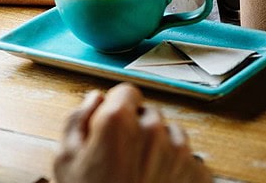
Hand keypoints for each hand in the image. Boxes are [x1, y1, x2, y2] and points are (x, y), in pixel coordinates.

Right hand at [54, 83, 210, 182]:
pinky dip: (175, 168)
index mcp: (119, 121)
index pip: (126, 91)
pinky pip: (188, 159)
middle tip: (122, 157)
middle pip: (148, 114)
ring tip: (140, 175)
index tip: (112, 121)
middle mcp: (154, 130)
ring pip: (171, 135)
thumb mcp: (66, 160)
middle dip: (136, 129)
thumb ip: (78, 120)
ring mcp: (180, 152)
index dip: (116, 106)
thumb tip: (92, 100)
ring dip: (158, 147)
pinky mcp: (198, 173)